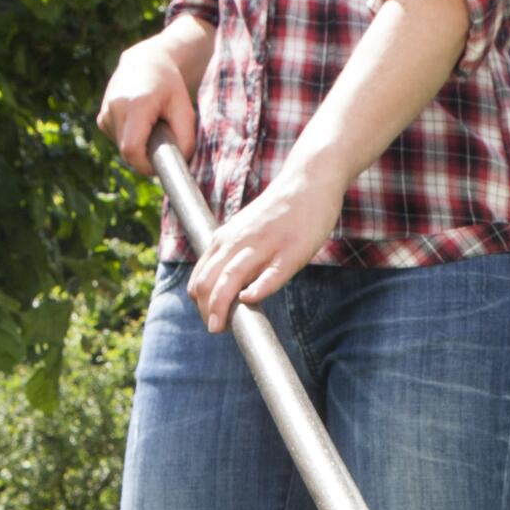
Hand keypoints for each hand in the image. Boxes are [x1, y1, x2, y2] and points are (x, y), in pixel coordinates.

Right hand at [97, 36, 197, 174]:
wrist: (145, 63)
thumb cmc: (169, 86)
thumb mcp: (184, 108)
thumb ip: (185, 138)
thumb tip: (180, 163)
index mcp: (135, 105)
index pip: (132, 149)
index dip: (145, 165)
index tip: (158, 167)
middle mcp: (114, 109)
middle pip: (127, 152)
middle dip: (145, 156)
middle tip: (162, 142)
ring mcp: (105, 114)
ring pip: (123, 149)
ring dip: (139, 146)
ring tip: (151, 126)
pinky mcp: (102, 120)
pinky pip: (119, 141)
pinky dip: (132, 139)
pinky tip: (140, 122)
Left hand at [188, 158, 347, 329]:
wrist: (308, 180)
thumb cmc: (279, 211)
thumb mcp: (246, 229)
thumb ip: (233, 253)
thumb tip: (227, 287)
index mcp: (226, 238)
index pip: (201, 276)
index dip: (200, 302)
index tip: (209, 317)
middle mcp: (238, 241)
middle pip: (209, 280)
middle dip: (207, 309)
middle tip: (215, 329)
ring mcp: (264, 245)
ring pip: (231, 277)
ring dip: (220, 305)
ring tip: (218, 326)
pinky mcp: (291, 250)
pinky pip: (271, 273)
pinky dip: (257, 288)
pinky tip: (249, 300)